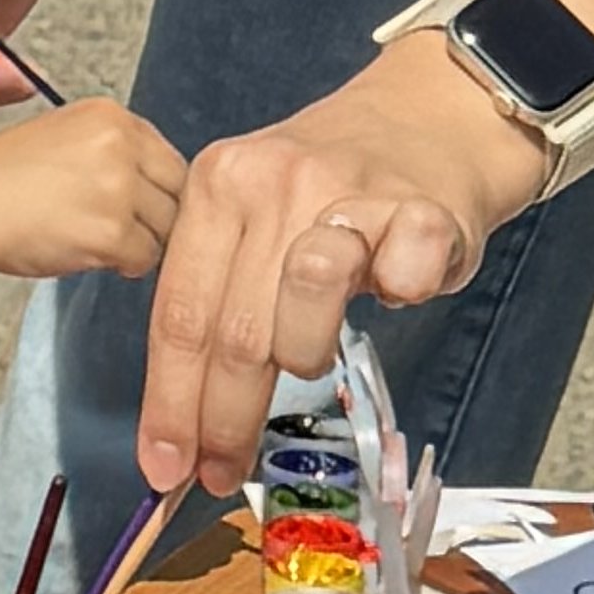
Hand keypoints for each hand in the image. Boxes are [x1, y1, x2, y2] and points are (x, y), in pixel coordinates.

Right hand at [0, 96, 186, 292]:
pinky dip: (123, 265)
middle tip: (120, 229)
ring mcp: (118, 188)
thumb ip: (111, 146)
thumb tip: (155, 178)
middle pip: (176, 192)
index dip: (154, 188)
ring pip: (166, 228)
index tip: (137, 205)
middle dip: (155, 216)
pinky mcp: (112, 232)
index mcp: (109, 115)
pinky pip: (146, 259)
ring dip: (140, 242)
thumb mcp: (59, 134)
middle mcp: (120, 144)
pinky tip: (91, 255)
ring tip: (95, 240)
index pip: (169, 157)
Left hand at [131, 43, 539, 498]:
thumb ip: (217, 298)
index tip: (164, 466)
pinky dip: (399, 298)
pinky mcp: (421, 211)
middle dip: (221, 419)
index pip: (178, 313)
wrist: (428, 121)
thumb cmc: (329, 190)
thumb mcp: (251, 219)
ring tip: (310, 356)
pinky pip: (402, 279)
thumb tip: (183, 422)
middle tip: (217, 472)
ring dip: (302, 354)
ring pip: (302, 302)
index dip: (169, 402)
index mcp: (218, 185)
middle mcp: (273, 182)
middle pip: (232, 328)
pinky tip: (393, 297)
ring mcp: (349, 191)